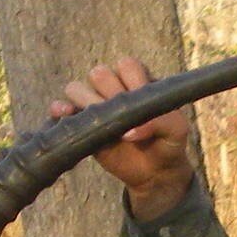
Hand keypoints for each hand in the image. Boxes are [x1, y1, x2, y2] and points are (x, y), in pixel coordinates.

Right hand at [48, 55, 192, 219]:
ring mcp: (94, 104)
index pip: (126, 65)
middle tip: (121, 116)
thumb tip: (127, 132)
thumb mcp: (176, 131)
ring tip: (101, 123)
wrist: (155, 172)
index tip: (140, 101)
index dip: (132, 80)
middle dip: (109, 93)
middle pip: (98, 74)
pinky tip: (68, 116)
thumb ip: (161, 123)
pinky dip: (60, 110)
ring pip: (76, 88)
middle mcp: (114, 88)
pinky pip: (60, 108)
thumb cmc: (168, 143)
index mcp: (138, 80)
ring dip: (86, 102)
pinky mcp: (80, 123)